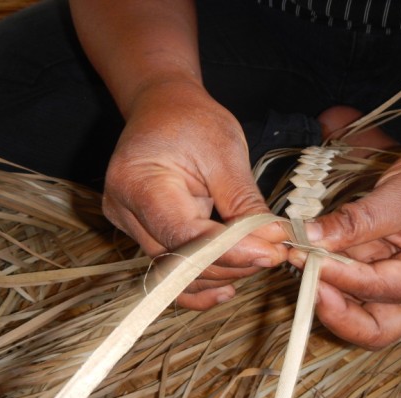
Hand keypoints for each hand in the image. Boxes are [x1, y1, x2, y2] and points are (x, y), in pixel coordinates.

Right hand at [103, 81, 286, 308]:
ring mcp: (130, 227)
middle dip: (233, 264)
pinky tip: (229, 285)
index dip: (231, 251)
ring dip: (222, 273)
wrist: (162, 110)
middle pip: (181, 261)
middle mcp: (126, 212)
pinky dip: (200, 283)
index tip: (272, 252)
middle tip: (275, 253)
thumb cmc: (191, 121)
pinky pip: (171, 271)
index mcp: (138, 184)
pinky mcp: (144, 235)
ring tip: (258, 260)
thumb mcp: (225, 152)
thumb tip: (272, 240)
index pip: (185, 236)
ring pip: (177, 273)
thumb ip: (245, 203)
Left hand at [288, 149, 400, 348]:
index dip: (338, 277)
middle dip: (335, 313)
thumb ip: (356, 220)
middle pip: (371, 328)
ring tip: (300, 259)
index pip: (377, 290)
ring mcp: (397, 288)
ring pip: (355, 310)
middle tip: (305, 284)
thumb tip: (310, 237)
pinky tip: (308, 253)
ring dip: (326, 291)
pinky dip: (328, 272)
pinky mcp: (381, 274)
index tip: (305, 257)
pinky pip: (350, 284)